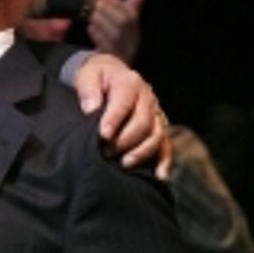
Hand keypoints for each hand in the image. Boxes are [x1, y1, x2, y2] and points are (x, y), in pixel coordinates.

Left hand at [74, 54, 171, 173]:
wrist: (110, 76)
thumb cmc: (96, 78)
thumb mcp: (87, 76)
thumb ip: (88, 90)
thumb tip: (91, 109)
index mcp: (129, 83)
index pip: (124, 102)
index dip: (114, 119)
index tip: (102, 135)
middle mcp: (147, 98)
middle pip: (143, 123)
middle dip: (124, 140)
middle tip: (105, 151)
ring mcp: (155, 114)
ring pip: (156, 136)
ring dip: (141, 152)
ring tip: (123, 163)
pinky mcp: (158, 128)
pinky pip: (166, 145)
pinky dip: (164, 161)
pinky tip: (160, 176)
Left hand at [87, 0, 145, 66]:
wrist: (106, 79)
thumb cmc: (113, 48)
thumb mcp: (122, 29)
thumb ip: (130, 10)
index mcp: (135, 35)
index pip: (131, 16)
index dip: (118, 4)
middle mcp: (132, 45)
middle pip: (124, 24)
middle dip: (108, 10)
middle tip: (95, 4)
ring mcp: (122, 55)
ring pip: (115, 34)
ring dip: (101, 21)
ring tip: (91, 15)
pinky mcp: (111, 62)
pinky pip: (105, 46)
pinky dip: (97, 34)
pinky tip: (90, 28)